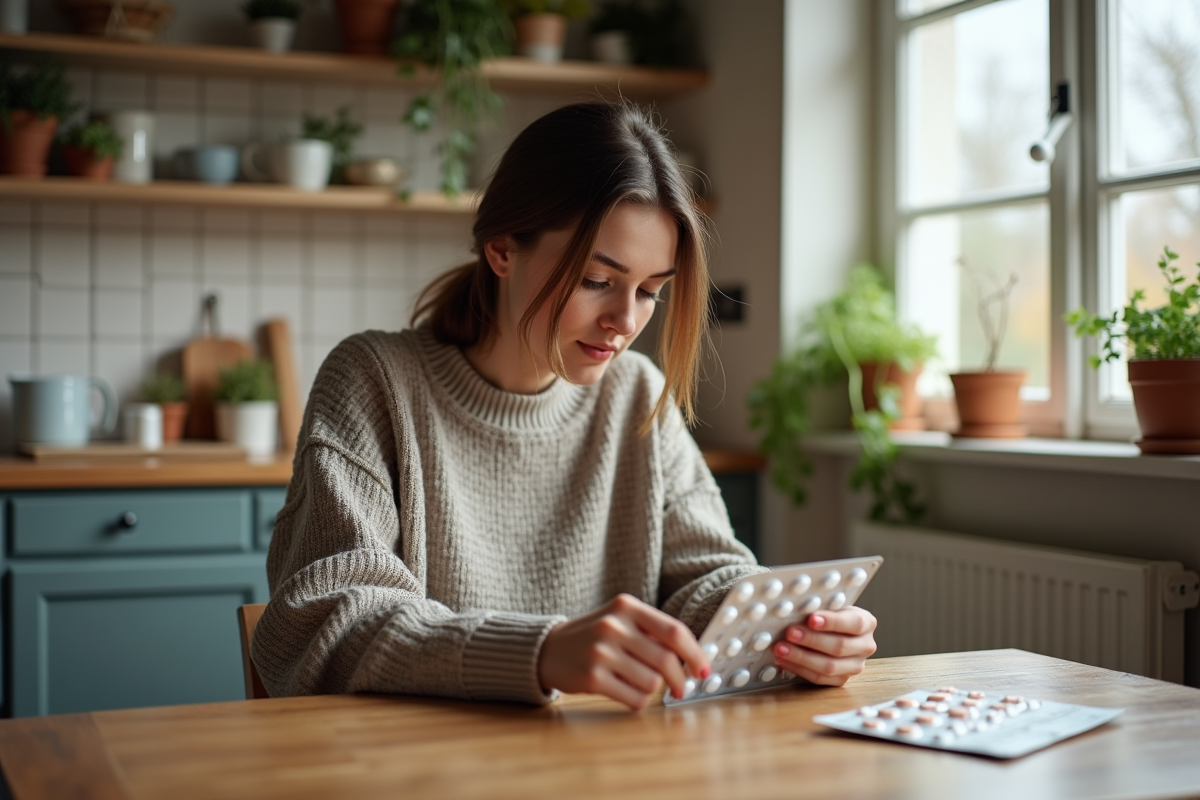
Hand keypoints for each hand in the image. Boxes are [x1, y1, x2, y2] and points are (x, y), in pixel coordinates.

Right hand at [538, 594, 710, 710]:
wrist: (548, 649)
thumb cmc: (594, 636)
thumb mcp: (620, 620)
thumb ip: (652, 632)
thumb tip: (693, 658)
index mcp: (626, 607)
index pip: (674, 631)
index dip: (695, 654)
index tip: (703, 670)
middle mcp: (613, 626)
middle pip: (666, 660)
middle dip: (680, 680)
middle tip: (681, 689)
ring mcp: (601, 652)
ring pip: (652, 683)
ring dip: (652, 689)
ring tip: (637, 682)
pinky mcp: (592, 678)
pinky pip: (634, 699)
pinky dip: (638, 701)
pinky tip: (625, 691)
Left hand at [772, 606, 876, 686]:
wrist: (835, 630)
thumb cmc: (830, 614)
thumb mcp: (831, 605)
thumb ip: (820, 607)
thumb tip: (795, 608)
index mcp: (867, 623)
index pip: (853, 623)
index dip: (832, 622)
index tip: (811, 618)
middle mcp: (865, 646)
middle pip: (839, 647)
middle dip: (811, 640)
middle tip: (790, 633)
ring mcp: (855, 666)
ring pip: (829, 666)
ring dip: (801, 657)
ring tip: (781, 648)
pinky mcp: (841, 680)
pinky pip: (820, 678)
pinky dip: (799, 669)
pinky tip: (784, 660)